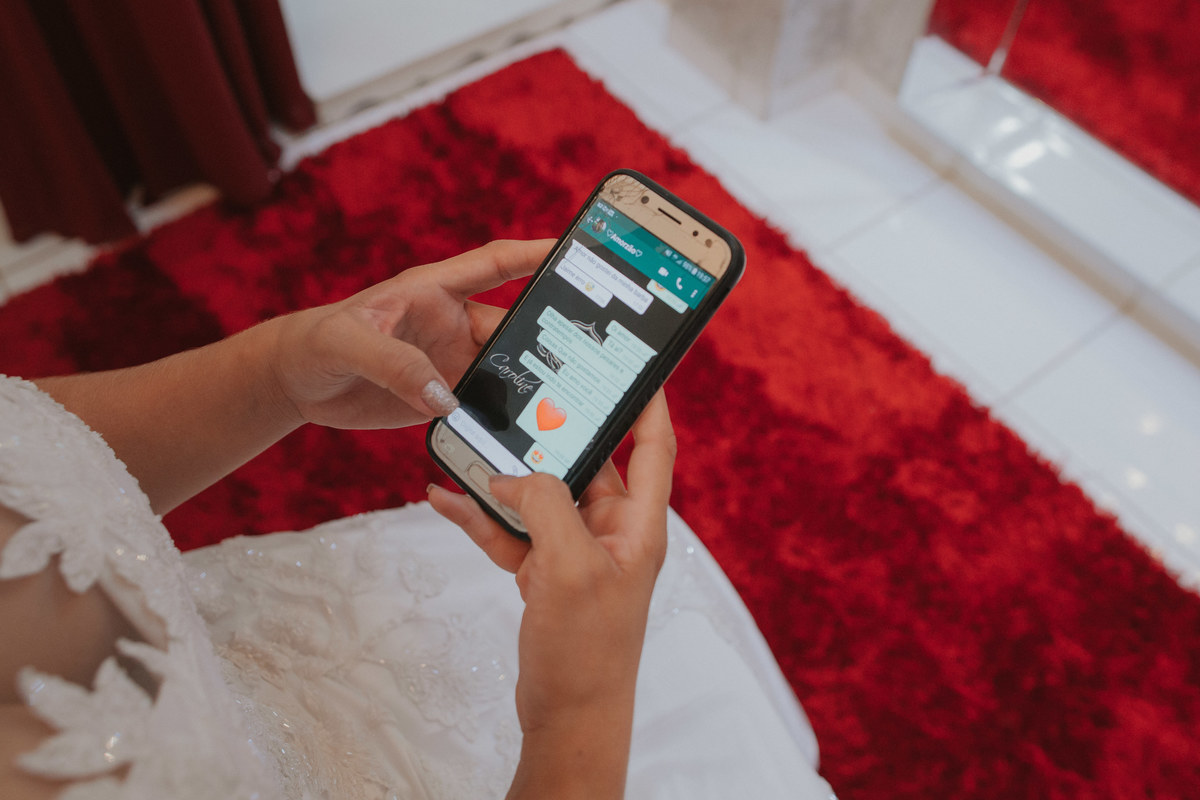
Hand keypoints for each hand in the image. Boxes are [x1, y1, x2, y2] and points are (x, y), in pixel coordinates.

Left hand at [267, 239, 551, 429]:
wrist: (296, 383)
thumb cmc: (316, 342)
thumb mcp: (348, 343)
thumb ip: (394, 364)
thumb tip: (444, 397)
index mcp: (434, 290)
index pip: (496, 265)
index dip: (536, 255)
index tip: (577, 252)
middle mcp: (451, 322)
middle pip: (515, 325)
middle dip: (550, 331)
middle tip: (589, 347)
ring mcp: (451, 361)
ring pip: (506, 368)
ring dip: (530, 381)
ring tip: (564, 399)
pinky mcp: (443, 396)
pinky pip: (484, 404)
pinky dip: (504, 416)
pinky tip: (524, 430)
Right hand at [429, 392, 675, 796]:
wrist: (567, 717)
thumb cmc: (588, 652)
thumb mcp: (570, 568)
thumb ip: (545, 507)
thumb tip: (513, 476)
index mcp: (638, 526)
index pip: (652, 449)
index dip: (649, 404)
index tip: (636, 366)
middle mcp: (611, 533)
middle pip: (584, 465)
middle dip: (549, 436)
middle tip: (520, 394)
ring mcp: (575, 552)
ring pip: (538, 497)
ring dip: (503, 477)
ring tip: (466, 446)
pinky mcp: (544, 573)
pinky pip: (512, 531)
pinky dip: (482, 516)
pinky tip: (447, 497)